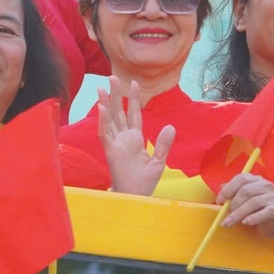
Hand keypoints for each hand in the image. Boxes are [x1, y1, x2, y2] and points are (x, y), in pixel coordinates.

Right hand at [98, 77, 174, 195]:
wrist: (135, 197)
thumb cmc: (144, 182)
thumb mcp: (159, 161)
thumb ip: (163, 144)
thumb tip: (170, 127)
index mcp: (135, 139)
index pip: (133, 115)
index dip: (133, 99)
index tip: (134, 83)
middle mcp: (123, 138)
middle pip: (119, 112)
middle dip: (116, 95)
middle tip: (112, 77)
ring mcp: (115, 143)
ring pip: (109, 119)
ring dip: (106, 103)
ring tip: (102, 87)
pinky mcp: (110, 151)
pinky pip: (105, 134)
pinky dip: (103, 121)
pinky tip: (102, 108)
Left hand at [217, 171, 273, 235]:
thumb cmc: (257, 210)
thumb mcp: (243, 200)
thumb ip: (234, 193)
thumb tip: (221, 187)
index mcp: (255, 179)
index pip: (241, 179)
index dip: (228, 189)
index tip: (219, 201)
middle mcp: (265, 185)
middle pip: (246, 191)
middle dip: (233, 204)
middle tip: (226, 214)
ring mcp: (273, 196)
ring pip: (253, 202)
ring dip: (239, 213)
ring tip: (230, 222)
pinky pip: (265, 212)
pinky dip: (254, 217)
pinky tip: (246, 222)